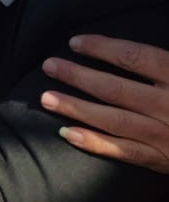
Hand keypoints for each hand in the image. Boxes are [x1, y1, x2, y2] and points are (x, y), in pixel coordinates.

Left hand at [41, 36, 168, 172]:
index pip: (137, 58)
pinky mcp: (163, 160)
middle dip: (79, 76)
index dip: (103, 48)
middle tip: (49, 65)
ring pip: (114, 120)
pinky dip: (95, 144)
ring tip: (45, 97)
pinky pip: (125, 152)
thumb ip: (165, 60)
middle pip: (117, 89)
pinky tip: (67, 134)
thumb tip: (138, 47)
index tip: (75, 42)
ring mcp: (167, 135)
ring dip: (76, 108)